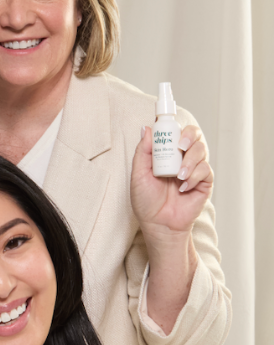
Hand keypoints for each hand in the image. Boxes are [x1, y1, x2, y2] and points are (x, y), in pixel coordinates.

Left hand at [130, 124, 212, 243]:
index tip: (169, 120)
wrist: (158, 224)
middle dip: (188, 136)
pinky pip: (205, 170)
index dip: (174, 125)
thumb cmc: (146, 201)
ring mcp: (194, 169)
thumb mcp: (138, 175)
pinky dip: (194, 176)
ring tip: (179, 176)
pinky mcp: (204, 182)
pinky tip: (184, 187)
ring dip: (190, 160)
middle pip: (193, 135)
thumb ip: (143, 151)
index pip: (174, 132)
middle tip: (180, 145)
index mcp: (166, 154)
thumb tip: (146, 128)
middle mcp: (181, 158)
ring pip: (201, 150)